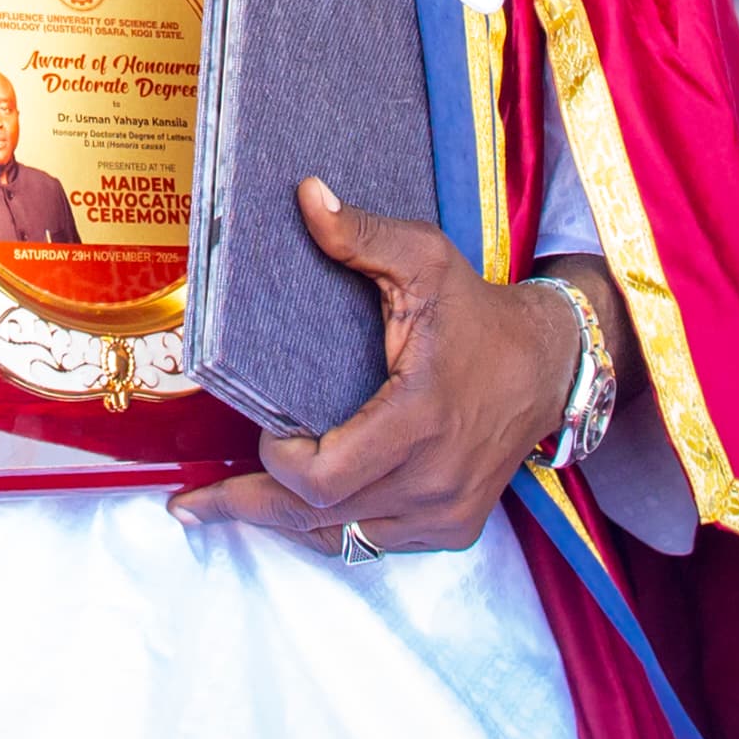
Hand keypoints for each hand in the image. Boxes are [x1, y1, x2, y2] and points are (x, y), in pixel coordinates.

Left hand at [170, 178, 581, 557]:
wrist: (549, 365)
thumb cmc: (479, 311)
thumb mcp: (426, 259)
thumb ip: (363, 234)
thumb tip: (306, 196)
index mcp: (419, 420)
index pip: (324, 477)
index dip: (278, 463)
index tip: (264, 432)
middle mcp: (432, 481)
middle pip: (318, 519)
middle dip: (248, 507)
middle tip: (189, 506)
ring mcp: (444, 513)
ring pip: (341, 539)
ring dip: (282, 522)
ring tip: (222, 511)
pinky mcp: (452, 528)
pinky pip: (373, 543)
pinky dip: (330, 529)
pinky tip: (291, 514)